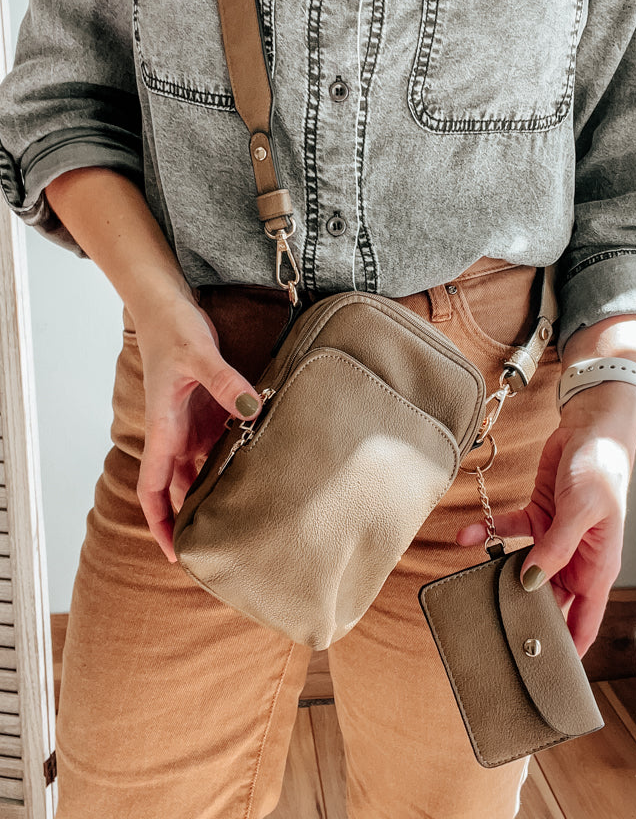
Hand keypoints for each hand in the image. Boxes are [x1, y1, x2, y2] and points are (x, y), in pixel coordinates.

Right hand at [129, 293, 262, 563]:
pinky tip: (258, 474)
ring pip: (200, 471)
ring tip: (246, 522)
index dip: (160, 524)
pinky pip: (218, 446)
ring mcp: (190, 425)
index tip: (175, 555)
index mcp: (162, 429)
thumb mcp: (199, 353)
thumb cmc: (173, 329)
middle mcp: (174, 434)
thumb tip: (250, 407)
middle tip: (223, 551)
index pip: (152, 489)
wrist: (168, 306)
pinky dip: (232, 463)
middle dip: (192, 521)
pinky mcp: (207, 412)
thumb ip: (225, 381)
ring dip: (215, 494)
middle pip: (178, 490)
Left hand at [456, 384, 635, 657]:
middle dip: (522, 614)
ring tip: (469, 585)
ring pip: (521, 568)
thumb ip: (557, 548)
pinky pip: (509, 532)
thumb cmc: (600, 470)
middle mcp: (575, 558)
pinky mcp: (537, 515)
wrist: (590, 428)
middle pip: (548, 600)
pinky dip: (488, 533)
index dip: (567, 648)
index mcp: (597, 567)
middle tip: (492, 632)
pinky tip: (467, 535)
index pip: (585, 621)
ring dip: (496, 573)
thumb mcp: (583, 512)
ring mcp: (554, 538)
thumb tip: (531, 582)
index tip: (543, 670)